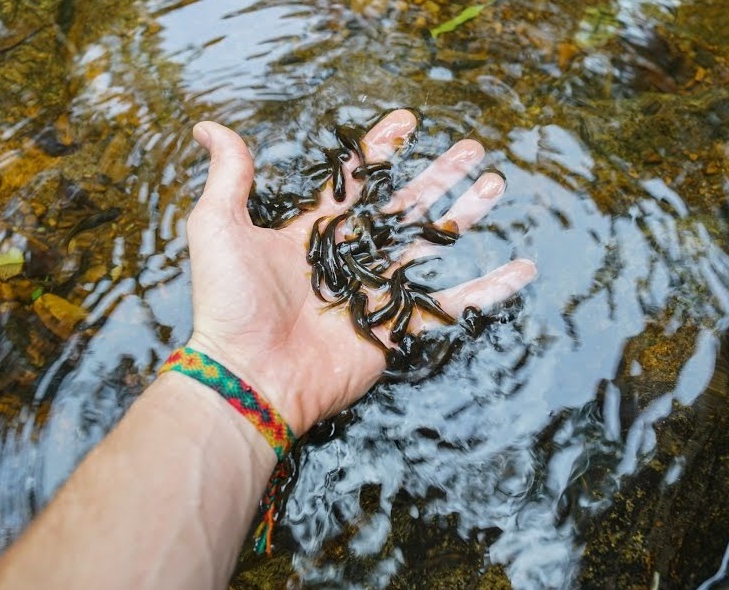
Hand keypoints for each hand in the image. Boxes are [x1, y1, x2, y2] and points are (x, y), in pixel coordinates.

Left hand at [184, 110, 536, 434]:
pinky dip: (489, 291)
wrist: (249, 375)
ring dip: (464, 216)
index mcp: (310, 235)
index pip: (353, 182)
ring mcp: (373, 296)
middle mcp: (347, 261)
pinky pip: (451, 309)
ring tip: (494, 184)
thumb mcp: (217, 227)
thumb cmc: (229, 304)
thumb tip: (208, 127)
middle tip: (469, 148)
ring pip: (429, 247)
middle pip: (402, 208)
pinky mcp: (394, 333)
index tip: (406, 122)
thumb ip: (228, 176)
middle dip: (437, 175)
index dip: (379, 150)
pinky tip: (520, 268)